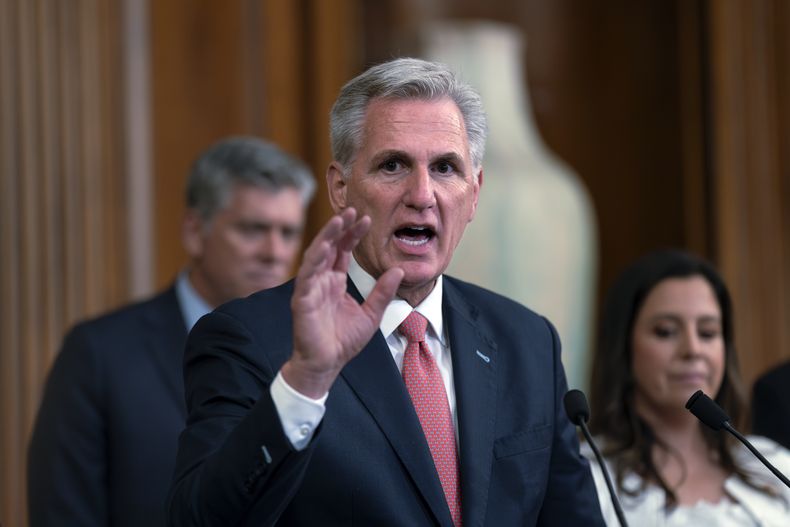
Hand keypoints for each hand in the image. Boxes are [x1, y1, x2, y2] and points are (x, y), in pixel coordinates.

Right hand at [281, 208, 402, 397]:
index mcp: (335, 282)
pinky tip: (324, 246)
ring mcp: (310, 288)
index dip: (352, 234)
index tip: (366, 219)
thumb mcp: (371, 314)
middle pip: (329, 247)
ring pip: (316, 255)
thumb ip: (382, 292)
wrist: (326, 364)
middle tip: (352, 210)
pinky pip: (307, 275)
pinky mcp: (302, 299)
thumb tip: (398, 271)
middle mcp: (321, 281)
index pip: (343, 251)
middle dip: (339, 228)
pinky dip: (315, 259)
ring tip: (339, 220)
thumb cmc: (343, 342)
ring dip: (326, 237)